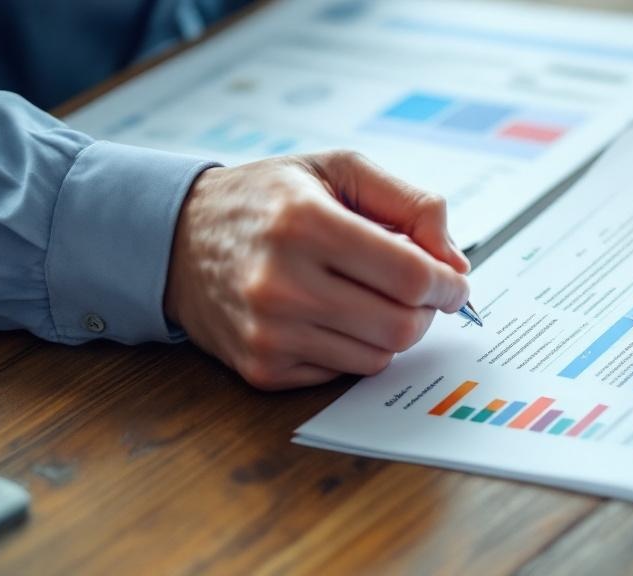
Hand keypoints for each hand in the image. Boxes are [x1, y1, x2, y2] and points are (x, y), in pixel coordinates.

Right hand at [164, 152, 470, 389]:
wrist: (178, 240)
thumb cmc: (270, 199)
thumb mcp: (339, 170)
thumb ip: (410, 203)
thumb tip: (454, 261)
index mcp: (305, 223)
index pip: (411, 276)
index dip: (448, 283)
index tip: (454, 281)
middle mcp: (282, 283)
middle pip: (401, 325)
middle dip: (427, 310)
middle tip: (420, 292)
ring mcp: (269, 333)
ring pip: (378, 356)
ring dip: (393, 330)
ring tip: (372, 296)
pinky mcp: (262, 367)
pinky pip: (344, 372)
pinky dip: (355, 347)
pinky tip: (334, 316)